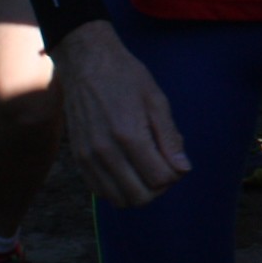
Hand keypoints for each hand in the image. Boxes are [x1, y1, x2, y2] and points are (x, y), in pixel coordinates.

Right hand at [55, 19, 190, 207]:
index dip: (175, 175)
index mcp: (130, 135)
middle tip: (164, 169)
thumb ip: (170, 138)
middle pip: (140, 197)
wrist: (86, 63)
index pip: (160, 179)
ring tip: (146, 170)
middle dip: (159, 188)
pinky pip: (100, 191)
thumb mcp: (156, 100)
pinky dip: (118, 189)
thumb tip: (183, 169)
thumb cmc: (125, 77)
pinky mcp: (78, 158)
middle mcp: (106, 152)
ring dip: (138, 192)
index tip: (176, 161)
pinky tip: (127, 170)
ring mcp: (88, 158)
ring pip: (119, 199)